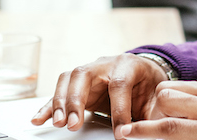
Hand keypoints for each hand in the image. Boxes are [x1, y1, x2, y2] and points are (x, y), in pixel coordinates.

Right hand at [32, 54, 168, 133]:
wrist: (145, 73)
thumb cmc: (149, 86)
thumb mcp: (157, 100)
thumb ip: (152, 115)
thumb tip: (150, 133)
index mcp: (128, 64)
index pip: (119, 84)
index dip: (119, 109)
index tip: (120, 133)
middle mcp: (105, 64)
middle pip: (84, 75)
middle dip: (76, 100)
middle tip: (73, 124)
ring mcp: (89, 71)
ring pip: (67, 79)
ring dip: (60, 102)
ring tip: (59, 123)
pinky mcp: (77, 84)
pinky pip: (59, 92)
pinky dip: (48, 106)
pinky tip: (39, 119)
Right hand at [118, 73, 196, 139]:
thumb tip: (159, 136)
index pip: (166, 127)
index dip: (141, 130)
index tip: (124, 133)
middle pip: (166, 97)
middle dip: (157, 111)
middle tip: (161, 124)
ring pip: (176, 86)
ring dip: (172, 101)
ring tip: (180, 115)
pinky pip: (196, 83)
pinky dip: (193, 95)